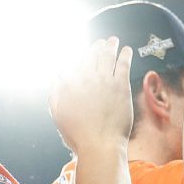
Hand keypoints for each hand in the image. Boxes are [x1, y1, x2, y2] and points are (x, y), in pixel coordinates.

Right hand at [49, 37, 133, 153]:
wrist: (99, 143)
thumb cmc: (77, 133)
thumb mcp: (57, 112)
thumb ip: (56, 92)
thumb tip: (59, 76)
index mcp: (69, 83)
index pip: (75, 63)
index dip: (81, 56)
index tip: (85, 53)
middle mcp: (85, 77)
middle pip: (91, 56)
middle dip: (96, 47)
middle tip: (100, 42)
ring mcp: (104, 80)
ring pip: (107, 56)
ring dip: (110, 46)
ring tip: (113, 41)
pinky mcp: (121, 86)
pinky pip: (123, 64)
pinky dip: (125, 55)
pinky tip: (127, 50)